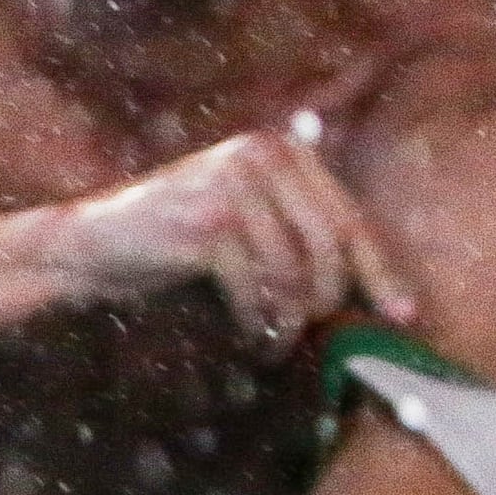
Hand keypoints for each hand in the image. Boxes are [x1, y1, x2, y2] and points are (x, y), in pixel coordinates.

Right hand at [50, 122, 408, 342]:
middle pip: (330, 245)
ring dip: (288, 321)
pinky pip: (255, 286)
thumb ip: (302, 238)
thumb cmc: (177, 244)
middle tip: (311, 337)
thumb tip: (378, 294)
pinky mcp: (209, 221)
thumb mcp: (250, 225)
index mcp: (283, 150)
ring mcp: (233, 184)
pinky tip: (250, 338)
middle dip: (328, 302)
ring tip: (275, 344)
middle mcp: (262, 155)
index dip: (381, 272)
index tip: (403, 316)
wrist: (92, 245)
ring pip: (293, 271)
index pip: (350, 218)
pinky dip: (255, 322)